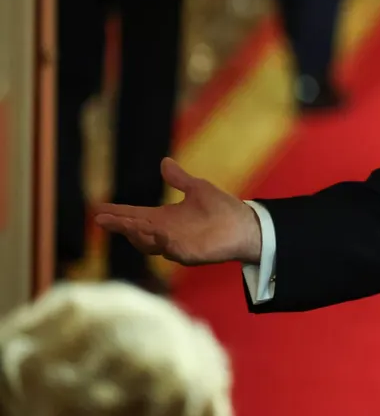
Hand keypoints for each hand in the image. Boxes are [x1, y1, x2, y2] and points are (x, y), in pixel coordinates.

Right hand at [92, 158, 261, 265]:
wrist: (245, 225)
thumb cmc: (222, 208)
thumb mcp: (197, 189)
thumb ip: (179, 179)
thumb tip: (164, 162)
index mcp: (164, 218)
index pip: (135, 215)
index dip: (117, 212)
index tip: (98, 208)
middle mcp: (165, 232)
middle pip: (135, 230)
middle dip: (119, 225)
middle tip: (102, 219)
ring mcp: (176, 245)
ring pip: (148, 244)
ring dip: (137, 235)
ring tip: (125, 224)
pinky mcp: (189, 254)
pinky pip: (171, 251)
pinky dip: (162, 243)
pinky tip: (156, 234)